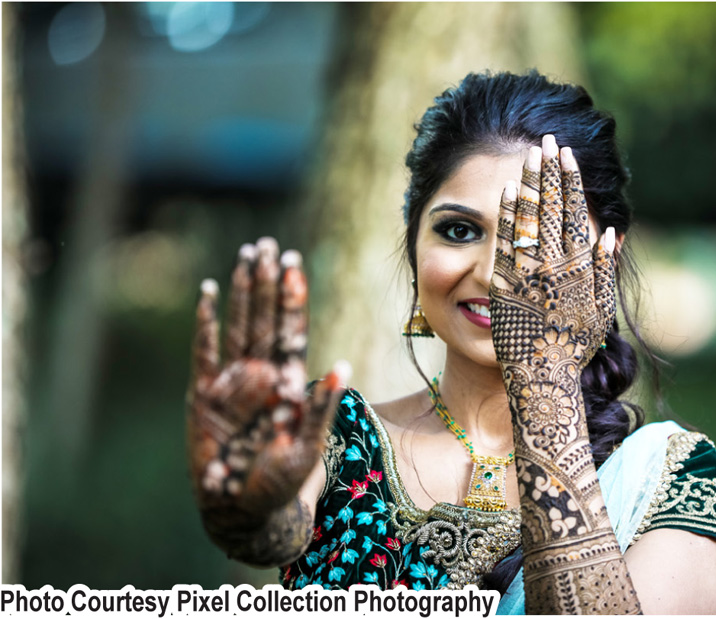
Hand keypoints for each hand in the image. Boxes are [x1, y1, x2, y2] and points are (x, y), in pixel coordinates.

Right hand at [187, 238, 345, 518]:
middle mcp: (261, 373)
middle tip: (269, 244)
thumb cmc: (282, 481)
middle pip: (265, 318)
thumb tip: (341, 366)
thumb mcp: (308, 447)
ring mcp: (232, 382)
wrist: (244, 509)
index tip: (295, 262)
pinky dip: (206, 323)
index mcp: (287, 381)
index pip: (291, 329)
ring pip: (238, 326)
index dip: (292, 297)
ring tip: (246, 256)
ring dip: (242, 292)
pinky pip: (205, 351)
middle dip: (268, 282)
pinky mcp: (204, 395)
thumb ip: (321, 408)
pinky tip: (209, 293)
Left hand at [490, 135, 616, 374]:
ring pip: (528, 219)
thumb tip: (611, 232)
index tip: (566, 155)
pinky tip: (504, 191)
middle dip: (549, 171)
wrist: (541, 378)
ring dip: (527, 184)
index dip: (570, 182)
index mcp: (580, 268)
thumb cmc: (573, 347)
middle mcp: (554, 265)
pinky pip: (505, 242)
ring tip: (527, 155)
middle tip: (546, 140)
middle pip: (551, 208)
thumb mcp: (600, 311)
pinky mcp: (503, 283)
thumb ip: (605, 270)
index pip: (575, 213)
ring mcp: (528, 273)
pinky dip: (505, 216)